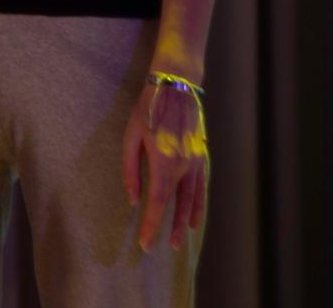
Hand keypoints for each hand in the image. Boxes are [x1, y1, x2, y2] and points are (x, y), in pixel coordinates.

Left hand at [122, 75, 207, 250]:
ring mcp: (197, 161)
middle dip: (170, 227)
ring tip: (181, 236)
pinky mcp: (202, 154)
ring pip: (194, 198)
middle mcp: (185, 166)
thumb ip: (130, 170)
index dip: (152, 225)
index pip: (158, 203)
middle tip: (165, 246)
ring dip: (187, 219)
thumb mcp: (130, 136)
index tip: (146, 243)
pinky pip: (202, 185)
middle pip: (178, 205)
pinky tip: (195, 213)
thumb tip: (132, 198)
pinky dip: (199, 202)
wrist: (176, 86)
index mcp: (164, 162)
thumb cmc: (148, 109)